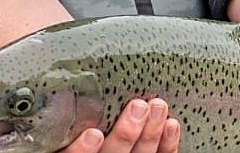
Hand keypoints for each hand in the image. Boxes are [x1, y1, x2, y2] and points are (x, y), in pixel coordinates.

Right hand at [63, 98, 180, 152]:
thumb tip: (67, 91)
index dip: (81, 150)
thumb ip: (69, 122)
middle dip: (126, 135)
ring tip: (158, 106)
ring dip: (151, 133)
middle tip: (137, 107)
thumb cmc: (90, 135)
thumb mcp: (67, 132)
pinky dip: (168, 143)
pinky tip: (172, 125)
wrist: (116, 149)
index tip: (93, 134)